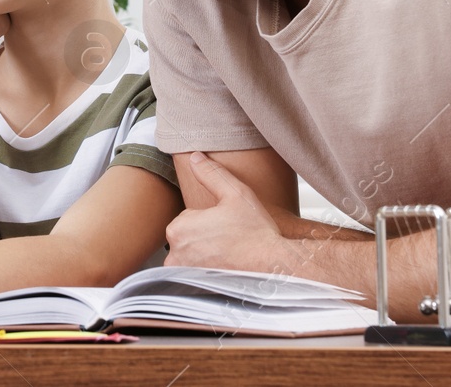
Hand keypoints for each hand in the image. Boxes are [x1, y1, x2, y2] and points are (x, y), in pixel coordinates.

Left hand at [164, 153, 286, 271]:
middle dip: (205, 238)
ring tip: (230, 255)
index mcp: (178, 229)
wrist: (275, 268)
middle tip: (231, 239)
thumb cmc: (256, 233)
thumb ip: (211, 174)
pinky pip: (198, 278)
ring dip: (207, 256)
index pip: (188, 219)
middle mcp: (175, 255)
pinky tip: (228, 270)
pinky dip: (210, 274)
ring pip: (192, 258)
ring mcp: (185, 276)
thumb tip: (195, 157)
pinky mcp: (196, 291)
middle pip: (188, 239)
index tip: (227, 225)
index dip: (209, 220)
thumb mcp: (235, 194)